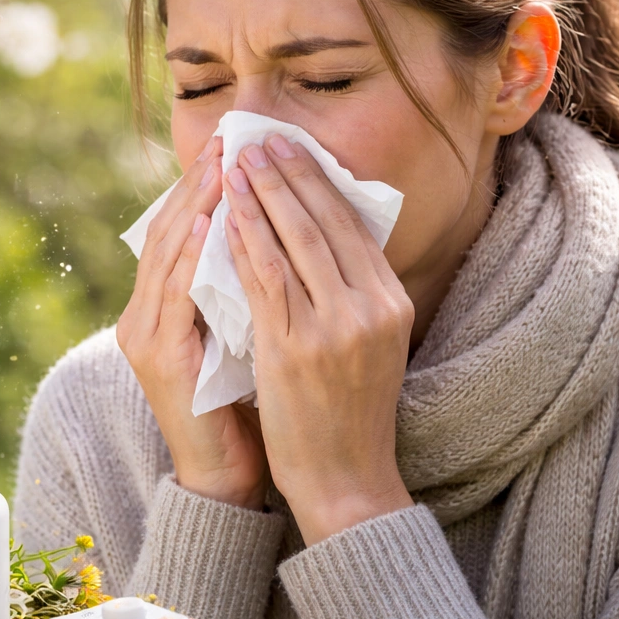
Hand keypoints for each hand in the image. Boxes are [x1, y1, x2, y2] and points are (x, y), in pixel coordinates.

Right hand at [117, 135, 268, 510]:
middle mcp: (145, 313)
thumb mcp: (245, 328)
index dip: (205, 185)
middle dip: (199, 182)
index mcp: (164, 304)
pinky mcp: (160, 360)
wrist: (229, 473)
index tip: (236, 145)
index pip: (183, 229)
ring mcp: (146, 336)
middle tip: (227, 139)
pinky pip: (175, 296)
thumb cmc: (245, 400)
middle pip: (168, 231)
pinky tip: (208, 223)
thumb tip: (276, 230)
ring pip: (167, 254)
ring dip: (194, 205)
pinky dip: (190, 256)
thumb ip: (245, 283)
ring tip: (219, 165)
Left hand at [222, 133, 414, 544]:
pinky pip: (265, 279)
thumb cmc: (351, 412)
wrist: (346, 479)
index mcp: (391, 303)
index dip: (318, 182)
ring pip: (293, 243)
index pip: (351, 226)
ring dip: (262, 196)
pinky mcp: (294, 348)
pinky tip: (228, 213)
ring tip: (238, 162)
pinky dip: (244, 240)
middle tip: (260, 139)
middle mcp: (370, 308)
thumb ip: (354, 294)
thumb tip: (323, 239)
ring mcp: (334, 327)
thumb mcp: (372, 344)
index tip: (292, 149)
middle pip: (323, 223)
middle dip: (288, 175)